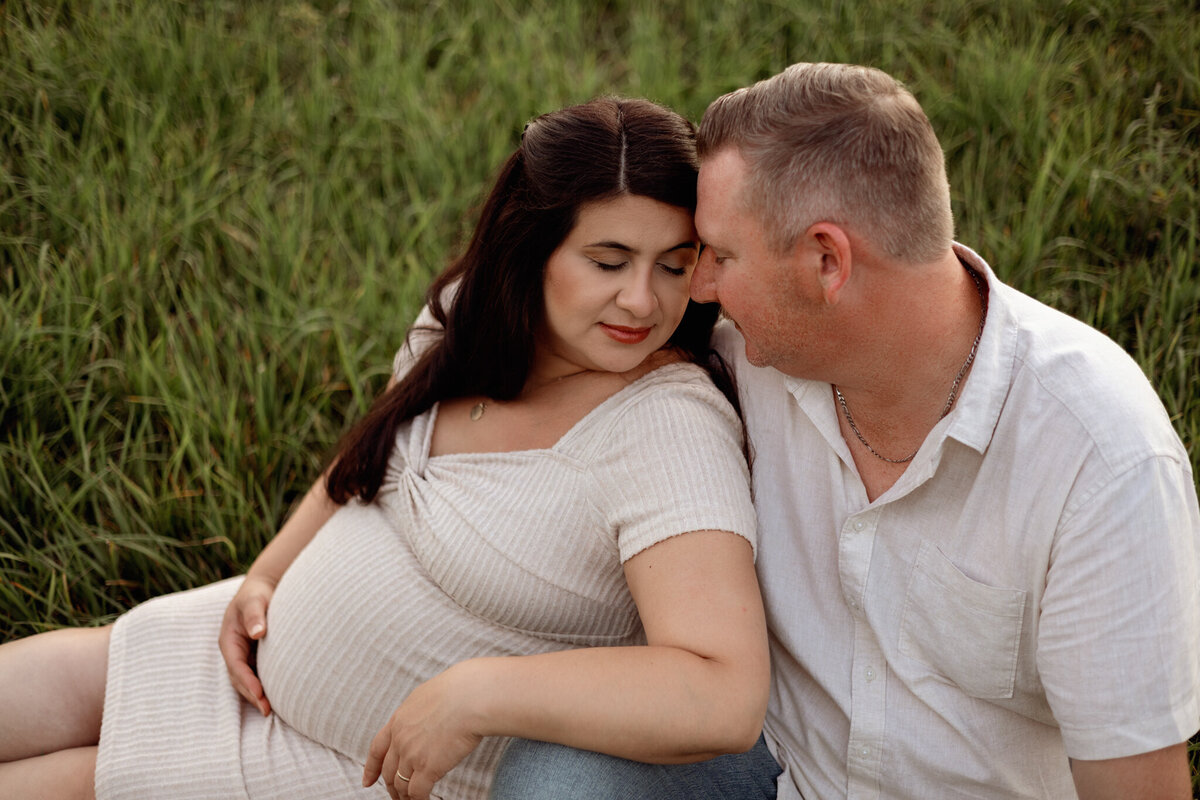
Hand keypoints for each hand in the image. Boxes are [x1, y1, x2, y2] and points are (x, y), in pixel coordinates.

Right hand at [218, 574, 275, 715]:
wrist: (264, 588)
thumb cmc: (258, 593)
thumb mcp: (255, 600)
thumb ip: (255, 614)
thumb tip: (258, 632)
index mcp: (229, 639)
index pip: (236, 665)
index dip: (246, 681)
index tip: (259, 694)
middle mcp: (234, 650)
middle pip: (239, 678)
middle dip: (251, 694)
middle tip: (267, 709)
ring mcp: (244, 654)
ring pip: (247, 679)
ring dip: (257, 695)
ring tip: (271, 709)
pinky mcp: (255, 656)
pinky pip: (258, 674)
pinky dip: (264, 686)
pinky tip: (279, 696)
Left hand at [361, 662, 484, 799]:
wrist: (469, 697)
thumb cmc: (459, 690)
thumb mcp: (427, 696)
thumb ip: (419, 713)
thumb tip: (424, 720)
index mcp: (399, 720)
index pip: (378, 749)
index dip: (371, 768)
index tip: (368, 781)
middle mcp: (400, 739)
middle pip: (389, 771)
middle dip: (391, 787)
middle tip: (397, 796)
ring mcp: (412, 755)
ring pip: (401, 785)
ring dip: (404, 797)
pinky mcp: (428, 768)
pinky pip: (418, 792)